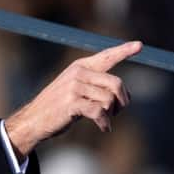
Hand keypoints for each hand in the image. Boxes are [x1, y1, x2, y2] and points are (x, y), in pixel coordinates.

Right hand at [3, 41, 141, 160]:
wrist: (34, 119)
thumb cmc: (59, 107)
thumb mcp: (76, 91)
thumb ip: (97, 88)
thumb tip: (125, 97)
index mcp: (81, 66)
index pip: (106, 56)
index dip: (124, 51)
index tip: (139, 45)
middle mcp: (78, 73)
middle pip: (116, 83)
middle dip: (122, 100)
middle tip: (118, 111)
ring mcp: (74, 87)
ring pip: (109, 99)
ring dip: (111, 113)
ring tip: (105, 120)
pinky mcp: (72, 103)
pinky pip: (99, 112)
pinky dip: (104, 123)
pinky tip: (104, 128)